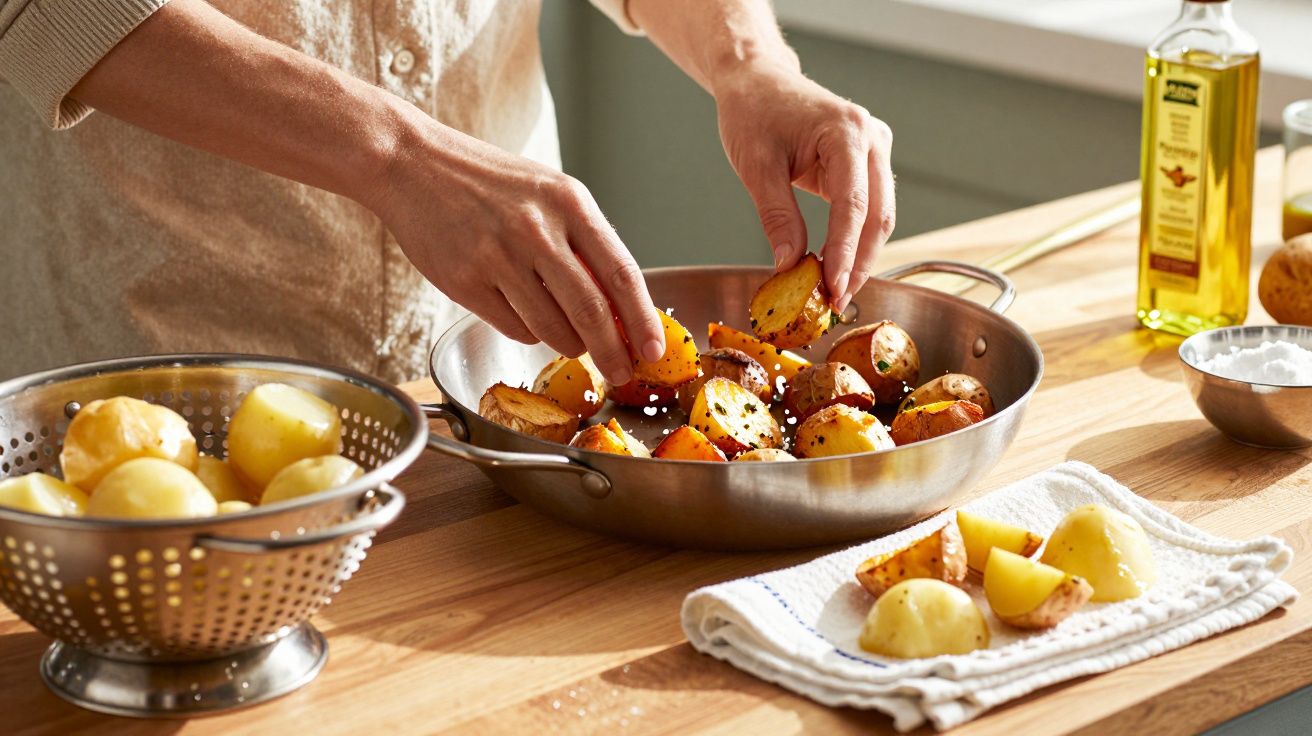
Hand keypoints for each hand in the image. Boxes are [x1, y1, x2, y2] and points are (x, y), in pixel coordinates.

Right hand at [365, 113, 664, 385]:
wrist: (412, 164)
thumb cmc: (488, 181)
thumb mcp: (548, 191)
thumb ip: (584, 240)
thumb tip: (620, 305)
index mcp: (568, 202)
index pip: (621, 273)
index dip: (642, 319)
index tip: (653, 349)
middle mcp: (536, 229)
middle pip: (591, 312)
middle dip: (613, 353)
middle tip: (621, 374)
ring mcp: (498, 257)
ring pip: (551, 328)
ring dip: (570, 345)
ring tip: (572, 342)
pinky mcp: (465, 281)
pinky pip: (514, 327)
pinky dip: (530, 334)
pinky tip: (527, 318)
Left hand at [715, 67, 894, 310]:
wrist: (758, 82)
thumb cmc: (754, 112)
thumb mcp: (756, 166)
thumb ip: (776, 215)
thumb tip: (789, 264)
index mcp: (847, 131)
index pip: (853, 204)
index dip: (845, 252)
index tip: (834, 288)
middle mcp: (871, 138)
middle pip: (878, 215)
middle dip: (859, 263)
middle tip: (835, 301)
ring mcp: (874, 150)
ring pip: (879, 216)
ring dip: (860, 256)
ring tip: (835, 291)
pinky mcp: (866, 163)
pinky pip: (868, 209)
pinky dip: (854, 239)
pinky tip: (836, 266)